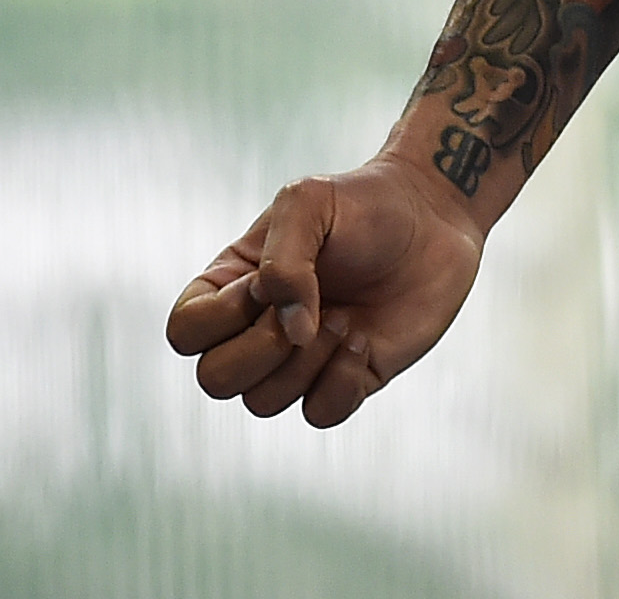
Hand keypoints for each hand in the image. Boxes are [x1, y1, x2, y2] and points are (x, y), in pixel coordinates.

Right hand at [166, 155, 484, 426]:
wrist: (433, 217)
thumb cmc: (363, 203)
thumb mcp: (307, 203)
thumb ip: (283, 263)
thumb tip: (291, 334)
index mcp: (232, 286)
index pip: (185, 332)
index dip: (218, 319)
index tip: (263, 282)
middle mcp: (257, 328)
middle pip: (214, 381)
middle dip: (260, 351)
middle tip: (307, 309)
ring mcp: (300, 360)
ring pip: (263, 402)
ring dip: (307, 362)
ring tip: (343, 316)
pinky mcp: (345, 380)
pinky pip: (319, 414)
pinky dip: (340, 381)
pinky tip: (363, 339)